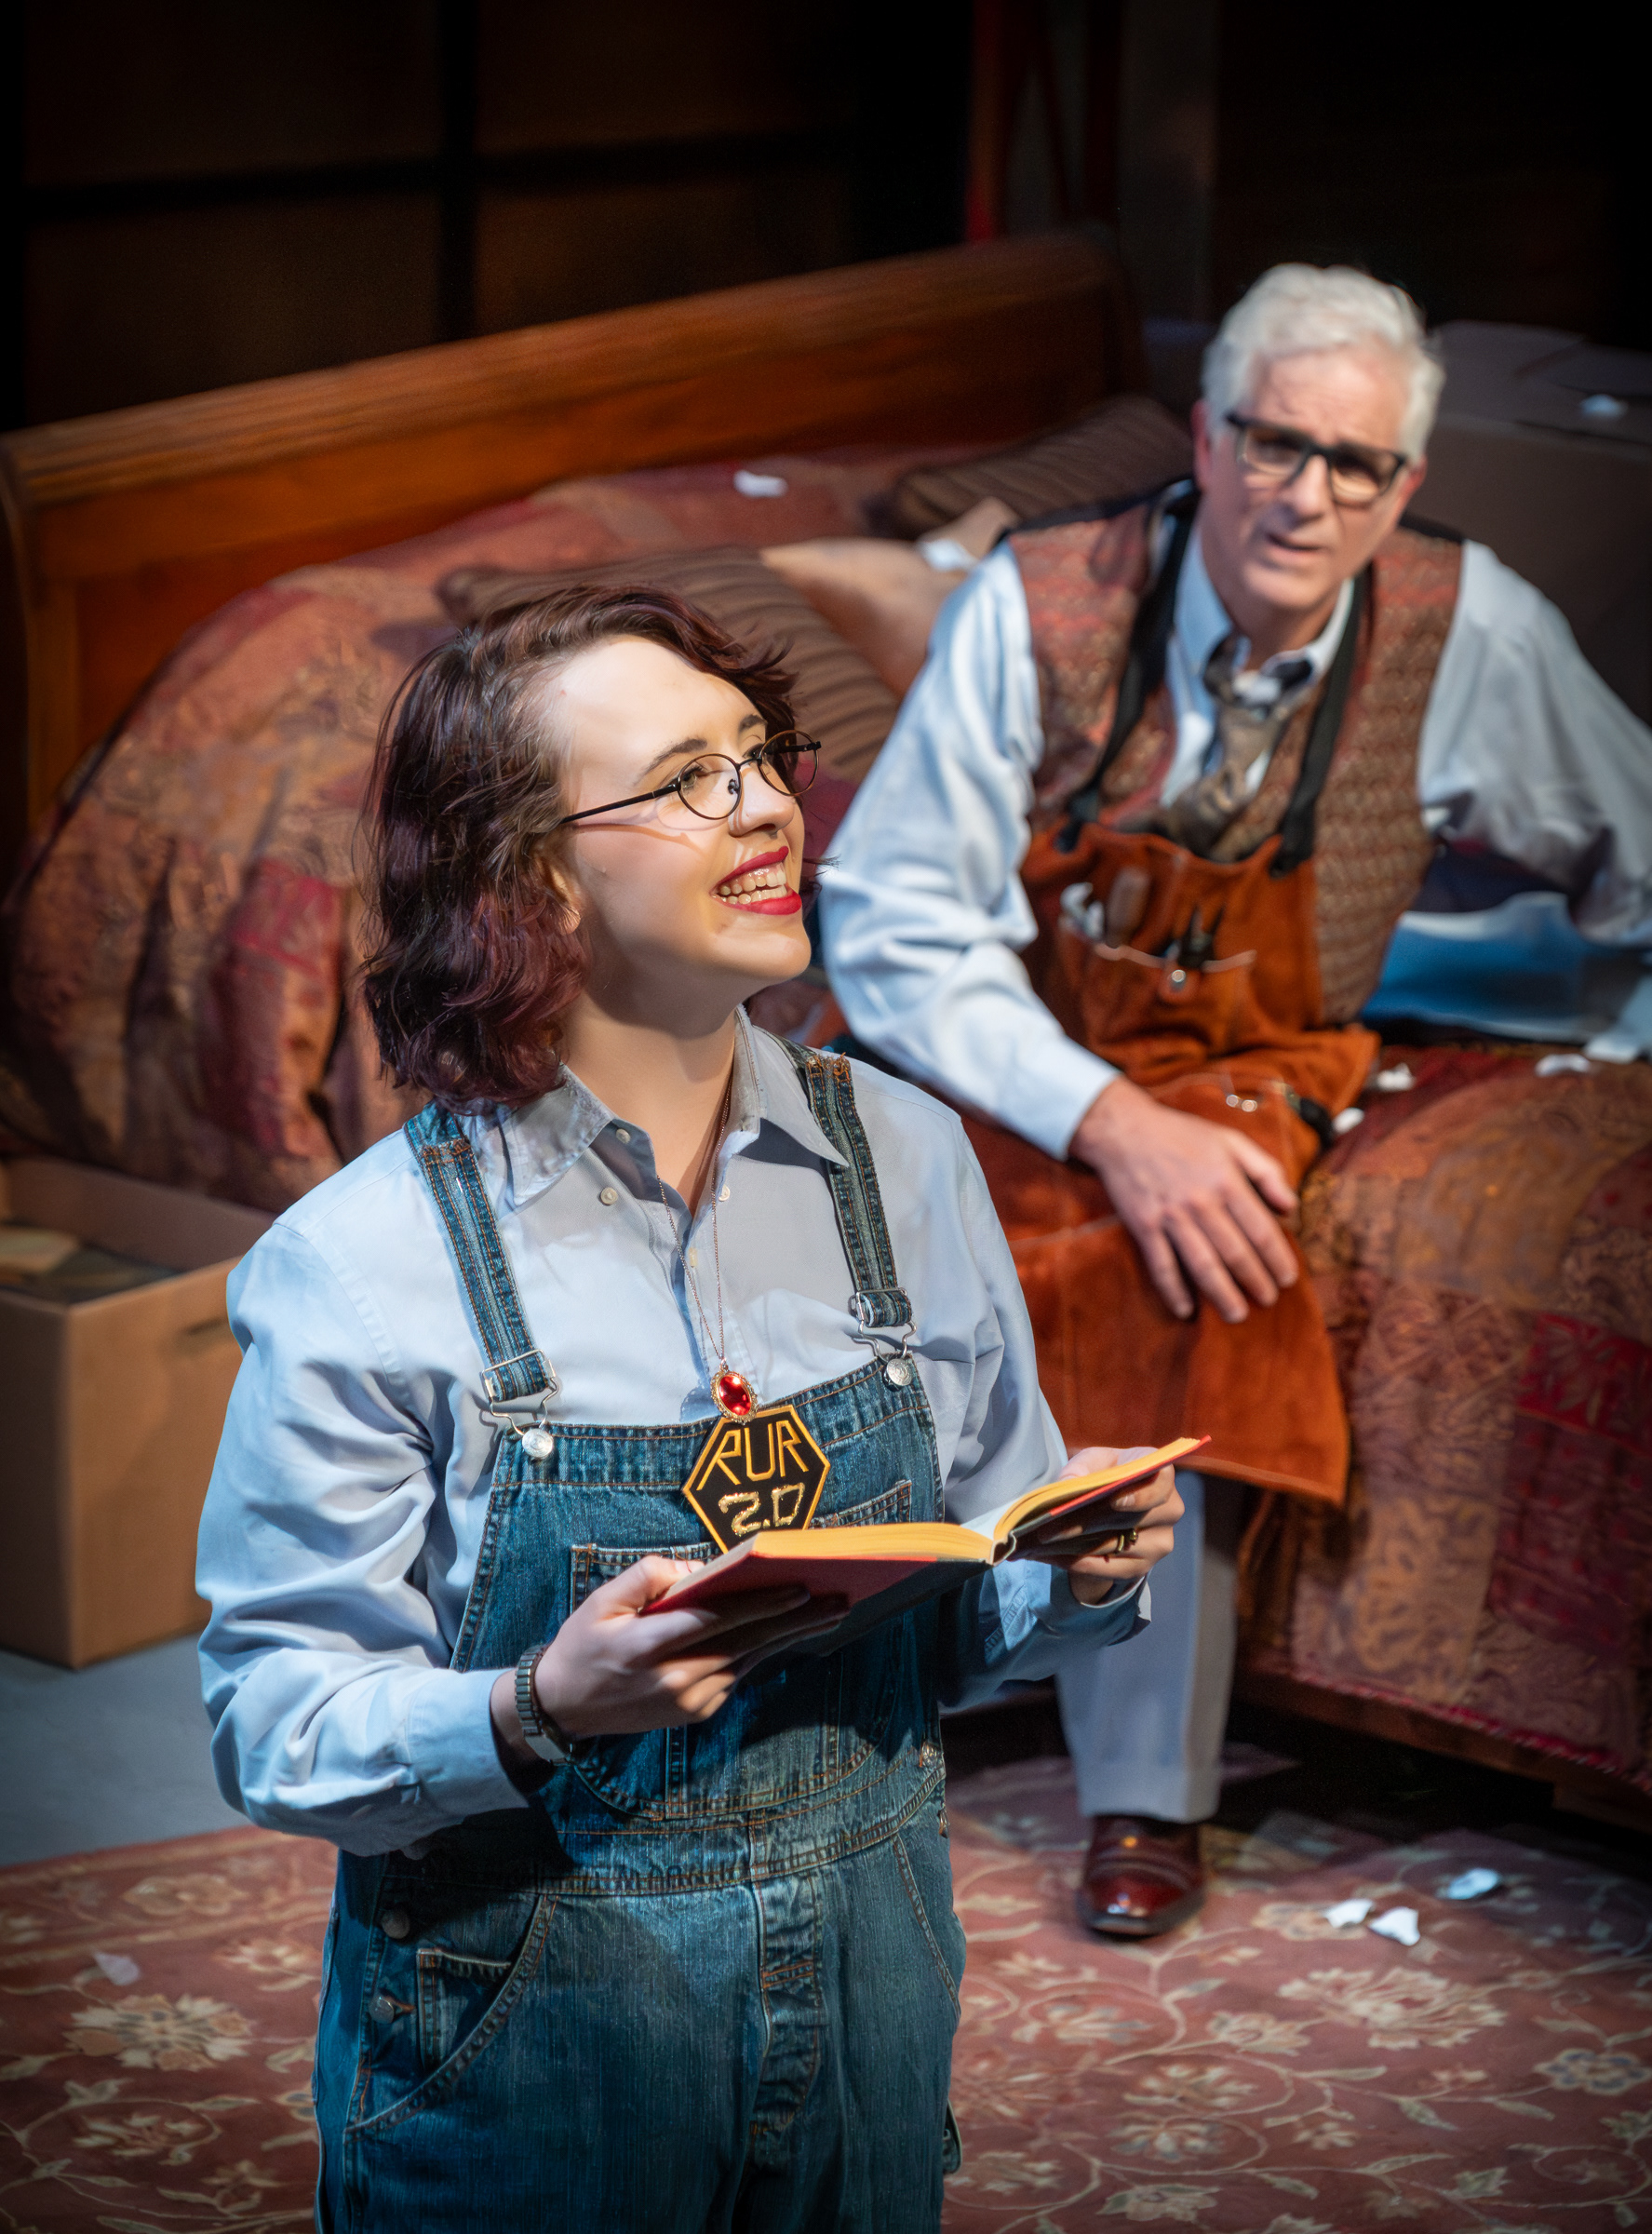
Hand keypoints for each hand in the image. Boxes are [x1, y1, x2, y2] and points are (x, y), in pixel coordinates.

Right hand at [489, 1556, 846, 1769]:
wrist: (564, 1708)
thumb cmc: (584, 1644)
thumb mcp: (602, 1601)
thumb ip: (648, 1577)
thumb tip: (700, 1571)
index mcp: (648, 1646)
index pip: (715, 1620)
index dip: (760, 1603)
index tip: (799, 1586)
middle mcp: (674, 1679)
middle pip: (747, 1642)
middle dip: (796, 1619)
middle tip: (838, 1600)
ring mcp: (689, 1701)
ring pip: (749, 1660)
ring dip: (789, 1635)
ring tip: (828, 1612)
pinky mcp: (697, 1713)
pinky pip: (737, 1675)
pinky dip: (763, 1651)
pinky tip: (790, 1631)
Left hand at [1019, 1446, 1183, 1604]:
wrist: (1112, 1508)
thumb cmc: (1106, 1475)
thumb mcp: (1093, 1462)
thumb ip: (1081, 1468)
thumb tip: (1069, 1484)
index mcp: (1161, 1475)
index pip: (1162, 1482)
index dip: (1140, 1493)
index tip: (1114, 1500)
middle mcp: (1169, 1509)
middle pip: (1129, 1518)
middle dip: (1086, 1521)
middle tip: (1047, 1526)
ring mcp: (1159, 1542)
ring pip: (1115, 1545)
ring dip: (1074, 1545)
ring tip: (1041, 1541)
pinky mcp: (1143, 1567)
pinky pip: (1109, 1569)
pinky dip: (1077, 1563)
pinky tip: (1051, 1556)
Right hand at [1071, 1076, 1297, 1322]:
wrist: (1124, 1129)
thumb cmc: (1182, 1134)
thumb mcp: (1231, 1140)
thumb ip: (1266, 1170)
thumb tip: (1291, 1206)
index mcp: (1226, 1180)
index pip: (1261, 1229)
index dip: (1278, 1258)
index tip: (1288, 1278)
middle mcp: (1201, 1201)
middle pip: (1235, 1252)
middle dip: (1256, 1281)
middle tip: (1268, 1300)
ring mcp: (1171, 1216)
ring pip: (1202, 1264)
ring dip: (1222, 1294)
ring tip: (1238, 1314)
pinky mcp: (1144, 1226)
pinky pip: (1161, 1265)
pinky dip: (1173, 1291)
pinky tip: (1186, 1310)